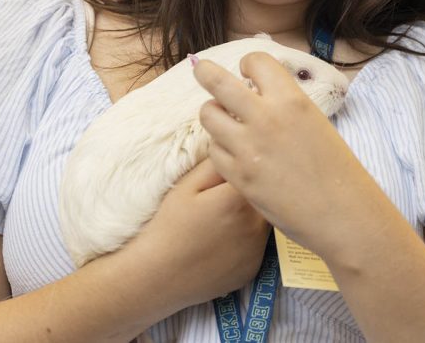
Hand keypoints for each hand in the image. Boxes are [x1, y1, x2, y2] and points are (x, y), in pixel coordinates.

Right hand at [126, 159, 270, 309]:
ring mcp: (257, 250)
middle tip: (223, 196)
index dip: (247, 167)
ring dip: (252, 215)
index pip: (258, 171)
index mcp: (240, 199)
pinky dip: (246, 240)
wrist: (158, 275)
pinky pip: (257, 246)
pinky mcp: (253, 269)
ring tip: (222, 219)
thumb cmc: (169, 225)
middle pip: (265, 196)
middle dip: (252, 191)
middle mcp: (256, 225)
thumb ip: (218, 164)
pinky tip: (222, 242)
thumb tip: (238, 148)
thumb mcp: (188, 185)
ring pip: (264, 221)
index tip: (234, 170)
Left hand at [194, 52, 381, 255]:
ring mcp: (248, 147)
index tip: (247, 73)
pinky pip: (214, 150)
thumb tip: (258, 92)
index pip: (256, 61)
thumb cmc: (337, 169)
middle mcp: (265, 118)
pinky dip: (220, 148)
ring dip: (214, 114)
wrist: (342, 213)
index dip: (249, 65)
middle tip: (202, 70)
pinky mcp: (238, 175)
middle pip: (217, 82)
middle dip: (206, 72)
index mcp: (291, 100)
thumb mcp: (315, 121)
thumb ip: (285, 105)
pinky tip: (234, 153)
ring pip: (209, 115)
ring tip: (225, 121)